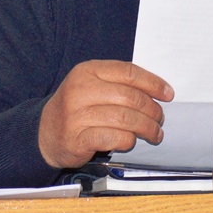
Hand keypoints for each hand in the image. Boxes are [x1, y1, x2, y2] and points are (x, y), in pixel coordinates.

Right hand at [38, 60, 173, 167]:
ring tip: (154, 133)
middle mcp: (80, 90)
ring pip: (125, 119)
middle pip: (130, 97)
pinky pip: (114, 138)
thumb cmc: (78, 107)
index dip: (152, 83)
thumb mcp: (93, 86)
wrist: (44, 132)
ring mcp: (77, 115)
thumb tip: (159, 92)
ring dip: (146, 128)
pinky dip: (128, 140)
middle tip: (160, 119)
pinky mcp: (77, 138)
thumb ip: (120, 84)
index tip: (168, 94)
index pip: (128, 72)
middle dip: (152, 110)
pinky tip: (131, 141)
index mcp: (88, 71)